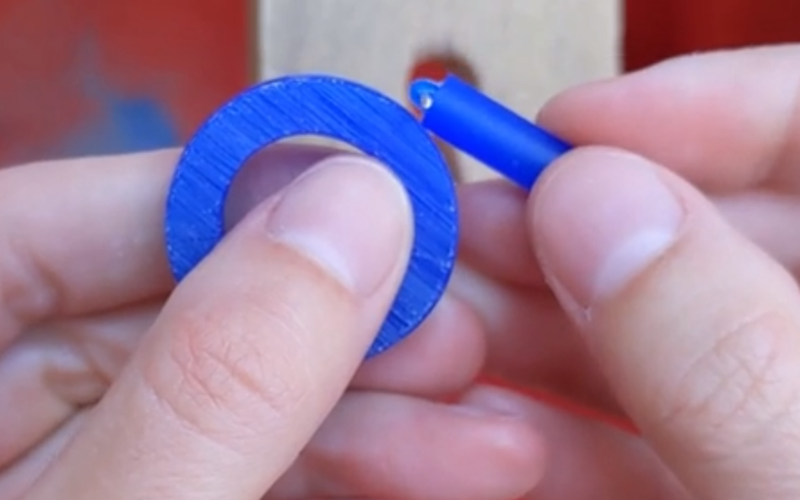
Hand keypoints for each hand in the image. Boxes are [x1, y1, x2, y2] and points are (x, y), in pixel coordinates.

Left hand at [0, 147, 540, 498]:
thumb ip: (214, 381)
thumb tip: (344, 216)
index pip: (83, 214)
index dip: (241, 189)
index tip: (375, 191)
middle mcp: (6, 396)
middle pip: (186, 302)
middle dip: (341, 319)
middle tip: (451, 319)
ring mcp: (79, 457)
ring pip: (238, 386)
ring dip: (374, 401)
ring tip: (479, 410)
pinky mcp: (146, 495)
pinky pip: (249, 456)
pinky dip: (348, 461)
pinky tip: (442, 458)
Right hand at [452, 44, 799, 498]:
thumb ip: (729, 356)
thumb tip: (594, 204)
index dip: (700, 107)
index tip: (576, 124)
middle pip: (696, 241)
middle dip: (570, 230)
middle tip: (481, 230)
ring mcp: (753, 434)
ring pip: (638, 344)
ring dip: (526, 328)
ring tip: (446, 323)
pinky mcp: (693, 499)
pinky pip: (614, 445)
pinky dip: (534, 427)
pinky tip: (482, 419)